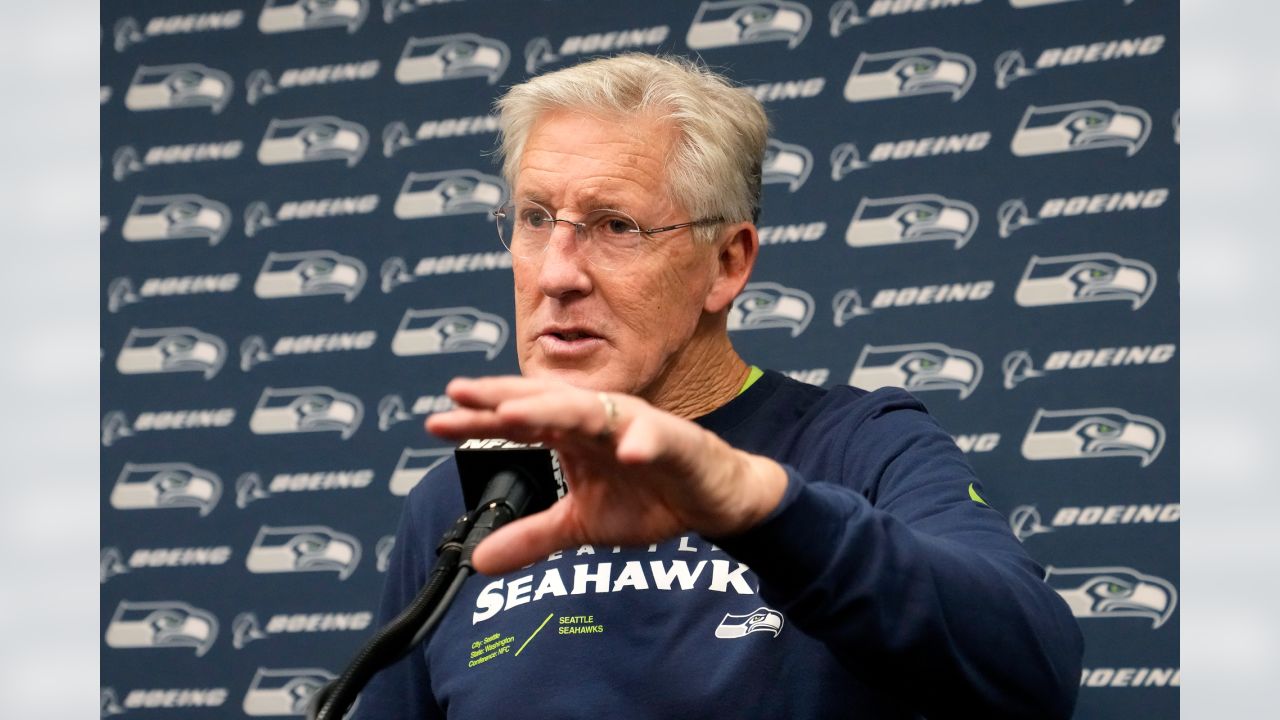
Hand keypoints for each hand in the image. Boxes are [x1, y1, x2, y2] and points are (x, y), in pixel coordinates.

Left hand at [425, 376, 787, 575]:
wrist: (712, 499)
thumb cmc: (649, 497)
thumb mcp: (581, 524)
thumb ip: (531, 537)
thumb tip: (478, 560)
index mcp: (572, 434)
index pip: (518, 422)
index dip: (478, 420)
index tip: (435, 423)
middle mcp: (598, 419)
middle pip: (543, 403)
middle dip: (502, 397)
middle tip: (460, 394)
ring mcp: (636, 425)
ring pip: (591, 411)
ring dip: (554, 410)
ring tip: (516, 413)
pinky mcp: (676, 440)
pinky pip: (658, 439)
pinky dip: (645, 442)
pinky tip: (630, 451)